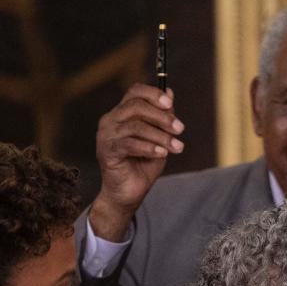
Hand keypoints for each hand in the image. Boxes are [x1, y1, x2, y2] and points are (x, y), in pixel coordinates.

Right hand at [92, 83, 184, 240]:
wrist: (129, 193)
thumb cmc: (143, 165)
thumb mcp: (159, 138)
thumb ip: (162, 118)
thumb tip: (169, 93)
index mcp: (122, 113)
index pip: (135, 92)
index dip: (153, 94)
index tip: (170, 105)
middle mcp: (111, 120)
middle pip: (136, 106)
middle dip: (162, 117)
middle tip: (180, 129)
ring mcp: (106, 135)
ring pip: (136, 126)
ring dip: (161, 136)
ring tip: (177, 147)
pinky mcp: (106, 151)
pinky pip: (129, 144)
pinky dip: (149, 147)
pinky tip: (162, 153)